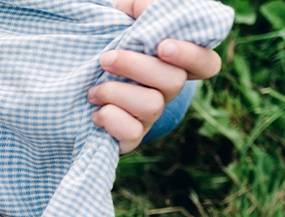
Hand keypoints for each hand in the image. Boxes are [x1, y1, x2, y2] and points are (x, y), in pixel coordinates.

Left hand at [92, 0, 223, 152]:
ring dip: (116, 93)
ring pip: (151, 106)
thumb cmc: (110, 46)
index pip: (207, 64)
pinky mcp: (131, 136)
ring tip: (93, 89)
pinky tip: (95, 112)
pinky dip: (110, 120)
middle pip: (173, 82)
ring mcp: (152, 115)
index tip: (163, 46)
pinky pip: (132, 134)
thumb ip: (139, 9)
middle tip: (106, 59)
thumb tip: (140, 8)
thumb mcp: (124, 21)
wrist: (77, 81)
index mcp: (175, 62)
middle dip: (136, 67)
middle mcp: (168, 90)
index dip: (191, 57)